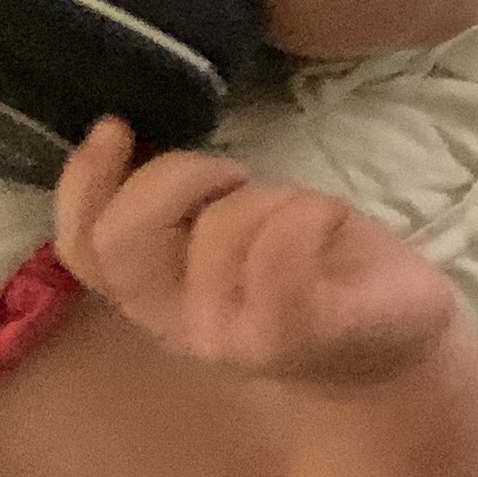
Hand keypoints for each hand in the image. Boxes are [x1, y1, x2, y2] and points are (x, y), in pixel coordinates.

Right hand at [53, 118, 464, 390]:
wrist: (394, 350)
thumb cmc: (309, 274)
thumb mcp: (232, 235)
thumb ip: (179, 208)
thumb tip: (127, 135)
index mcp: (155, 296)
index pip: (85, 248)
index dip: (83, 182)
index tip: (117, 126)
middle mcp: (181, 324)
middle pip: (126, 239)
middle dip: (174, 177)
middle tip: (233, 175)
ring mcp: (236, 336)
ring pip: (218, 231)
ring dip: (269, 197)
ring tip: (301, 215)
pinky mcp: (300, 332)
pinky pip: (284, 251)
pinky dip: (310, 212)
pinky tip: (331, 220)